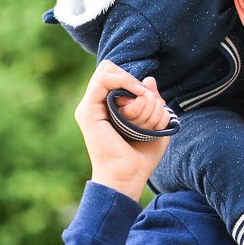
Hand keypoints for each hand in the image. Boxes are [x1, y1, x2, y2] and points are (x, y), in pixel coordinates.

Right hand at [75, 61, 169, 200]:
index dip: (135, 80)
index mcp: (109, 107)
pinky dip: (125, 82)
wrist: (128, 176)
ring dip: (137, 91)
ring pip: (112, 73)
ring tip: (144, 113)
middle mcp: (97, 105)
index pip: (117, 74)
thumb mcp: (156, 124)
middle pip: (111, 69)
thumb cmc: (142, 156)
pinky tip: (138, 97)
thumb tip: (149, 79)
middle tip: (148, 102)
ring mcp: (90, 107)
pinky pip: (104, 80)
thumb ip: (153, 100)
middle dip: (136, 84)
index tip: (151, 99)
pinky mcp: (87, 112)